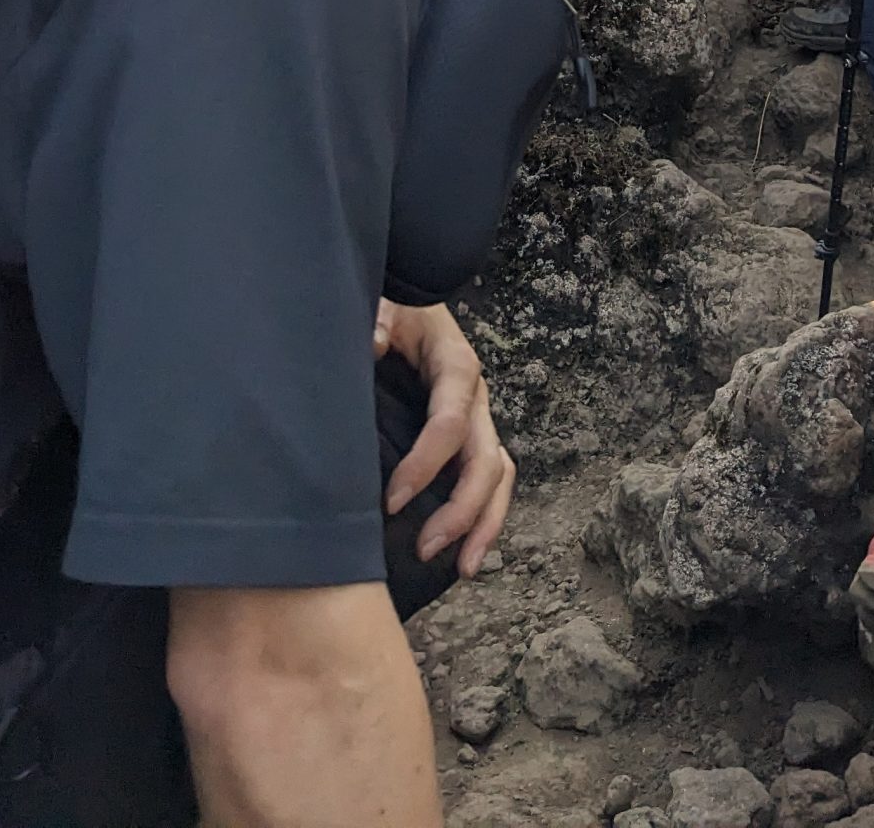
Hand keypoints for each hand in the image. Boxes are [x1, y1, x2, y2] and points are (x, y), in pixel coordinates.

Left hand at [374, 301, 515, 577]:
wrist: (409, 305)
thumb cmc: (395, 310)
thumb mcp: (384, 305)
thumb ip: (377, 320)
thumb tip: (374, 343)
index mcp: (456, 365)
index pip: (448, 423)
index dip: (424, 465)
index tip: (391, 501)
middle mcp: (475, 398)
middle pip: (484, 460)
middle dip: (461, 510)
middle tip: (425, 547)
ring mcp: (478, 420)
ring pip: (498, 476)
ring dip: (484, 524)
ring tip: (462, 568)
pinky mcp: (471, 437)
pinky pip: (491, 479)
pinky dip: (484, 518)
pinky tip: (464, 552)